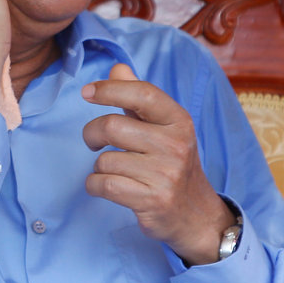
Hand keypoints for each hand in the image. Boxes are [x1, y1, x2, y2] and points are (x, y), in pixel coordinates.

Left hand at [82, 63, 236, 264]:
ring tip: (113, 170)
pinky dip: (94, 184)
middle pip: (113, 126)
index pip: (143, 93)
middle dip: (92, 133)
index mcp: (179, 120)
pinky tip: (105, 185)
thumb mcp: (162, 127)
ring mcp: (166, 174)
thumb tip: (117, 68)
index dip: (111, 89)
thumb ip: (137, 97)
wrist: (196, 214)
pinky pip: (104, 184)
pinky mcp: (153, 200)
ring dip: (98, 165)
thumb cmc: (171, 163)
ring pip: (105, 160)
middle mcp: (176, 145)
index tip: (87, 92)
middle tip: (93, 141)